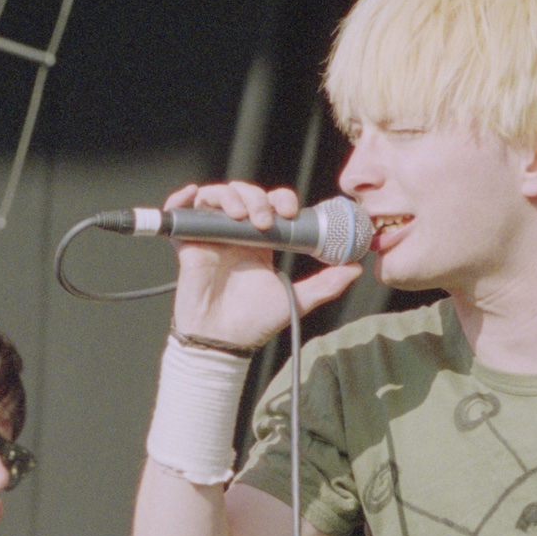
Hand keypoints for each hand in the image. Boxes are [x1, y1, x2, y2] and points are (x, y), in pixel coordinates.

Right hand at [165, 182, 362, 349]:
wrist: (223, 342)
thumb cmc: (255, 323)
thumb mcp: (297, 300)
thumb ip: (326, 284)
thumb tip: (356, 268)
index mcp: (261, 243)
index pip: (270, 206)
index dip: (279, 199)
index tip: (290, 212)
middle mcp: (236, 235)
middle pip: (243, 194)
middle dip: (256, 197)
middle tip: (265, 220)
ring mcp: (211, 238)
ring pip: (215, 197)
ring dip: (228, 196)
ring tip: (241, 215)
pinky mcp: (188, 246)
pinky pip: (180, 214)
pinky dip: (182, 198)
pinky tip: (193, 193)